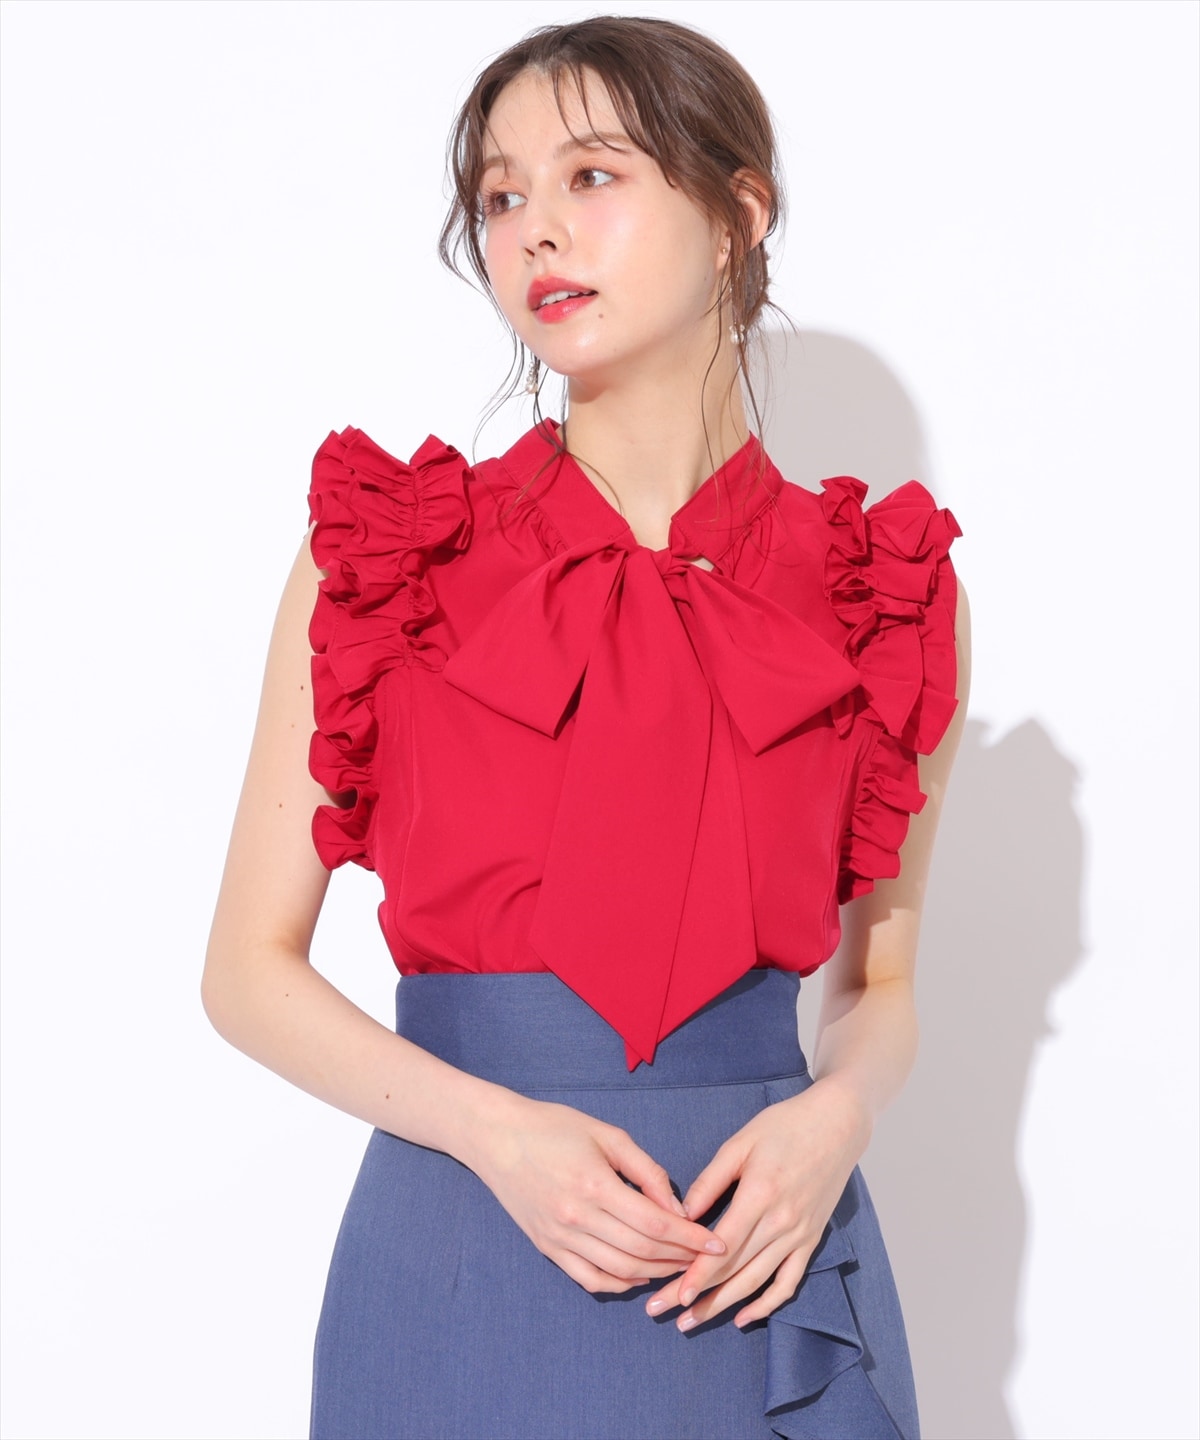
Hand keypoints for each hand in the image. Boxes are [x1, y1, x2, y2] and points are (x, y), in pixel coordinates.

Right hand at [468, 1094, 727, 1294]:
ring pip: (620, 1270)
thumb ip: (646, 1170)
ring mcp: (560, 1238)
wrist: (497, 1137)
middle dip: (681, 1257)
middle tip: (706, 1257)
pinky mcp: (548, 1248)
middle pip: (642, 1250)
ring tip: (680, 1267)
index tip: (718, 1243)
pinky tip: (640, 1277)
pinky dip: (620, 1284)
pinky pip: (590, 1279)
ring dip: (656, 1273)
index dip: (691, 1237)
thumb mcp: (606, 1135)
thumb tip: (677, 1207)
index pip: (655, 1223)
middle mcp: (578, 1218)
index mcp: (595, 1185)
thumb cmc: (554, 1127)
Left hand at [644, 1078, 871, 1329]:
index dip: (696, 1276)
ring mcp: (798, 1235)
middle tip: (664, 1313)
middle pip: (733, 1270)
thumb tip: (681, 1213)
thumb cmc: (784, 1126)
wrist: (837, 1125)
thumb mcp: (740, 1143)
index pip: (722, 1247)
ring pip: (757, 1282)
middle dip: (698, 1296)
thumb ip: (710, 1180)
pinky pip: (789, 1282)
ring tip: (694, 1322)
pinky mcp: (811, 1240)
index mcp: (759, 1194)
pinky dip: (766, 1305)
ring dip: (724, 1306)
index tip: (673, 1297)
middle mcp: (780, 1222)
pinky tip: (743, 1317)